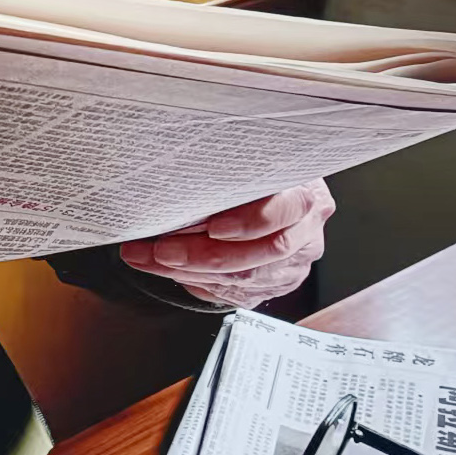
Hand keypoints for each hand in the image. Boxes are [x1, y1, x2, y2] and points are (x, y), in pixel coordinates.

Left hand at [119, 179, 334, 308]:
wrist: (276, 193)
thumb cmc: (257, 174)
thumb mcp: (254, 161)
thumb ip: (233, 170)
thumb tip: (181, 172)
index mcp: (307, 197)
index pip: (287, 211)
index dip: (252, 222)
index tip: (214, 227)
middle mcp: (305, 235)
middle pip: (259, 254)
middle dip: (204, 255)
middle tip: (162, 249)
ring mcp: (292, 266)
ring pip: (242, 279)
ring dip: (189, 271)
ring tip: (149, 259)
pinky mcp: (272, 286)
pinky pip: (233, 292)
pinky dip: (196, 282)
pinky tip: (169, 270)